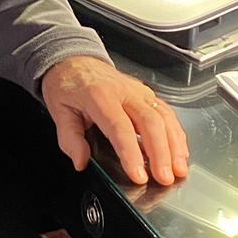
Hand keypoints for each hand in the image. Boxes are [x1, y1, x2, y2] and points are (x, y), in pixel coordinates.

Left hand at [41, 55, 188, 185]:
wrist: (72, 59)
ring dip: (174, 144)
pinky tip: (179, 151)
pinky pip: (166, 111)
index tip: (139, 175)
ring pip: (163, 115)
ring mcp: (136, 90)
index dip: (131, 153)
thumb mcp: (58, 109)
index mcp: (98, 95)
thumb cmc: (67, 83)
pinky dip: (176, 132)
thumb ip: (69, 138)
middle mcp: (122, 91)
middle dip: (160, 152)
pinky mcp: (145, 93)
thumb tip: (80, 161)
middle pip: (149, 121)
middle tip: (164, 178)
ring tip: (178, 169)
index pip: (119, 127)